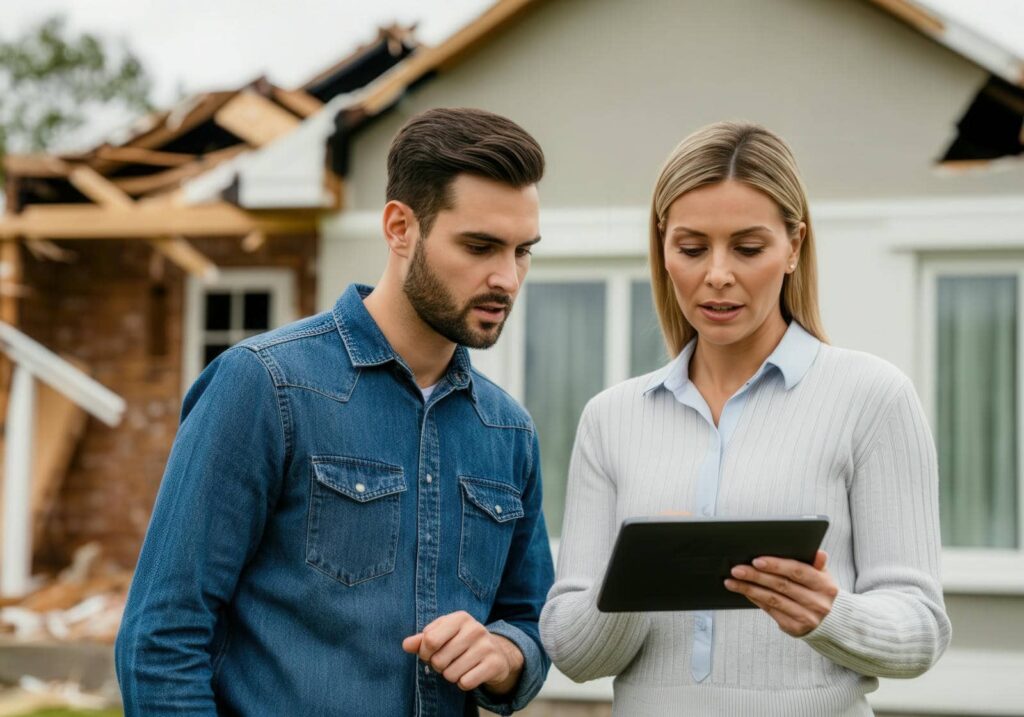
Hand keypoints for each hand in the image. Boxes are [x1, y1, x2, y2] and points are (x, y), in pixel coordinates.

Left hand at [402, 611, 523, 693]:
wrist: (496, 652)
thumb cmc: (461, 642)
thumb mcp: (443, 635)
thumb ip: (422, 640)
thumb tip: (406, 645)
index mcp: (460, 618)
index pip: (430, 640)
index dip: (425, 652)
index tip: (430, 653)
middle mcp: (475, 629)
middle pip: (439, 660)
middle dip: (438, 666)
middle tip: (447, 661)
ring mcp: (486, 646)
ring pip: (451, 674)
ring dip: (450, 675)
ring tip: (459, 666)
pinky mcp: (494, 664)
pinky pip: (465, 683)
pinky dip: (463, 683)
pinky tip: (470, 673)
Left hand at [723, 550, 837, 636]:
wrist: (829, 622)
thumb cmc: (819, 591)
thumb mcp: (823, 576)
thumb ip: (817, 564)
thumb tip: (819, 553)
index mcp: (825, 585)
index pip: (798, 571)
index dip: (776, 565)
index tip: (756, 560)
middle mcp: (817, 603)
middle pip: (781, 586)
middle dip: (756, 576)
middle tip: (737, 569)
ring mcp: (806, 617)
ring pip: (773, 599)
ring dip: (749, 589)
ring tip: (732, 581)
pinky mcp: (795, 627)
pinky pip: (770, 610)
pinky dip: (755, 599)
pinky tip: (744, 591)